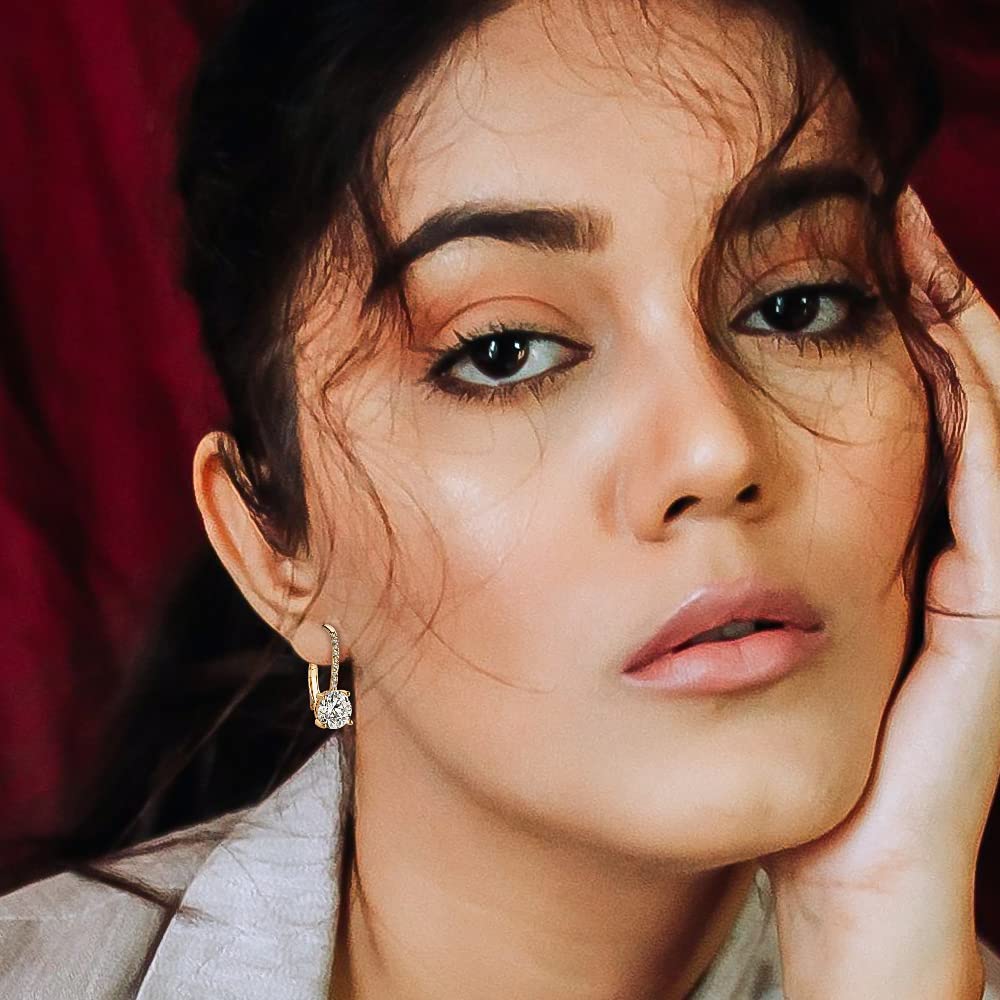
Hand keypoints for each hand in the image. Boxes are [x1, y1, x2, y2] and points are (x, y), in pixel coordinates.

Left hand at [759, 187, 999, 999]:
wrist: (852, 873)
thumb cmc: (805, 764)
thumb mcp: (781, 641)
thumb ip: (772, 568)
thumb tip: (703, 502)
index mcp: (907, 550)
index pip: (912, 411)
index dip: (888, 329)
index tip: (836, 252)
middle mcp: (964, 548)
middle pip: (958, 394)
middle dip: (925, 303)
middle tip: (883, 211)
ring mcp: (993, 573)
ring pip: (986, 415)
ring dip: (953, 325)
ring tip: (911, 239)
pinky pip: (995, 477)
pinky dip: (974, 399)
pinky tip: (939, 329)